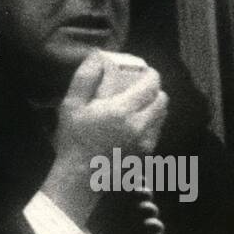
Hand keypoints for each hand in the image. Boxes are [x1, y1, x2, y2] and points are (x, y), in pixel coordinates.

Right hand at [42, 53, 167, 225]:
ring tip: (137, 105)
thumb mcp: (71, 105)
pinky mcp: (145, 155)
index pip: (151, 84)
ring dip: (153, 106)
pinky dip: (150, 123)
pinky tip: (133, 124)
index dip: (150, 73)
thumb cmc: (73, 139)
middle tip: (139, 87)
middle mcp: (140, 126)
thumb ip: (86, 77)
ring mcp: (146, 142)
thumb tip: (98, 55)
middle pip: (162, 99)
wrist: (79, 179)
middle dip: (153, 89)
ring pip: (162, 116)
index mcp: (123, 110)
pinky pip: (156, 131)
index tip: (142, 70)